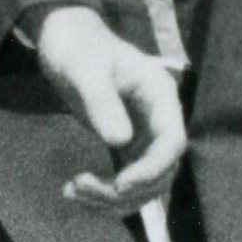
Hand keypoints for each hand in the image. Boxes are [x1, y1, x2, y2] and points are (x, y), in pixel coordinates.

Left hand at [33, 8, 188, 207]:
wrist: (68, 42)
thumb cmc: (78, 48)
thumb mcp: (84, 69)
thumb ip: (102, 102)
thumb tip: (120, 141)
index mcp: (160, 95)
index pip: (172, 142)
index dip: (152, 169)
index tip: (119, 185)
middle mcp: (159, 120)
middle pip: (162, 171)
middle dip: (126, 190)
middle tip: (81, 186)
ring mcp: (145, 136)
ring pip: (145, 185)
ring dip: (113, 199)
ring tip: (73, 191)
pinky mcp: (128, 148)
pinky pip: (126, 182)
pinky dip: (104, 194)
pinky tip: (74, 190)